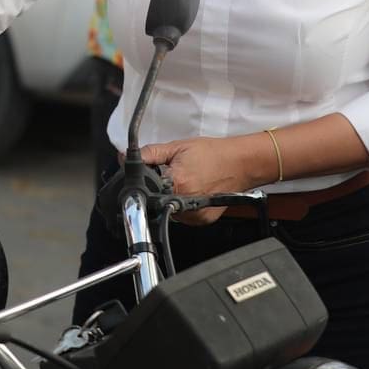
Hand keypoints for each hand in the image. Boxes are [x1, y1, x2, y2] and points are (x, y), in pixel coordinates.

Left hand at [141, 135, 263, 224]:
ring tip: (185, 182)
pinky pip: (183, 217)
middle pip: (156, 202)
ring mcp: (195, 215)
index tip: (147, 178)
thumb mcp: (177, 147)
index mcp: (177, 183)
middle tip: (172, 177)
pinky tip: (193, 191)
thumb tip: (126, 157)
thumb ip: (150, 153)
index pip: (146, 190)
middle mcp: (185, 203)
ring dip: (170, 199)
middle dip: (158, 190)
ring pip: (168, 211)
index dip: (143, 184)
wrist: (241, 163)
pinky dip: (183, 206)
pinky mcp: (203, 221)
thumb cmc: (213, 154)